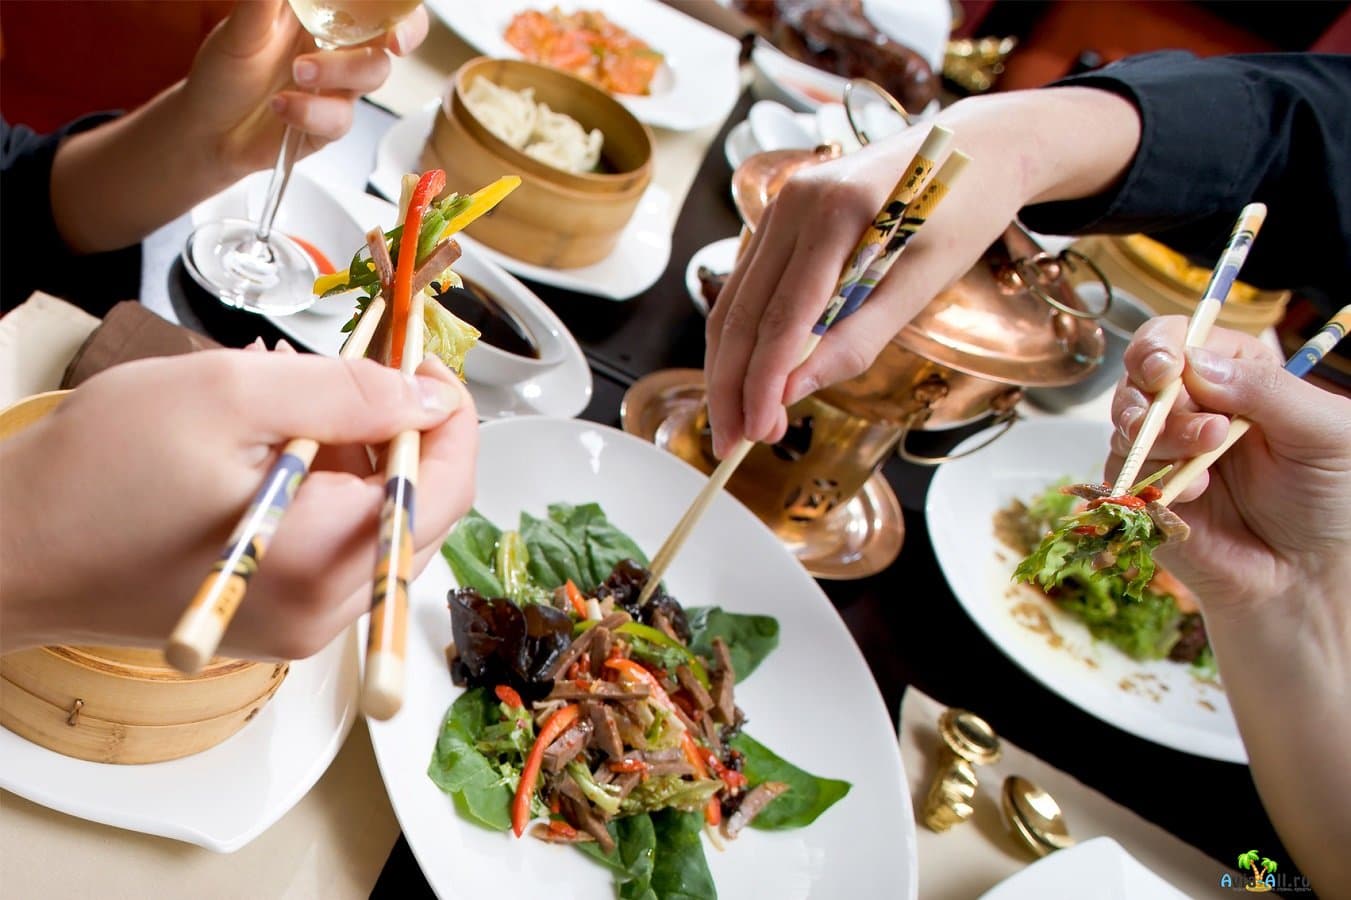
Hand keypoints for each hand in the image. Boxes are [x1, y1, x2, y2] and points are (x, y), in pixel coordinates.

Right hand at [0, 349, 476, 658]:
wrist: (7, 551)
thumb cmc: (93, 477)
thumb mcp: (228, 398)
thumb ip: (345, 393)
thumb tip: (427, 395)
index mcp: (326, 561)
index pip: (446, 487)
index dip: (448, 415)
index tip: (420, 362)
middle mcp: (327, 611)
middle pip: (418, 509)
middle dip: (401, 433)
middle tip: (357, 373)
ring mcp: (301, 623)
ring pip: (378, 526)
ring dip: (361, 459)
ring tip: (300, 408)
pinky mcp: (275, 617)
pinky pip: (336, 548)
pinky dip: (327, 491)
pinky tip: (278, 450)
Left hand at [49, 1, 429, 253]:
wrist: (206, 129)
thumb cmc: (224, 72)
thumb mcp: (241, 27)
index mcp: (322, 13)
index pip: (373, 4)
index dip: (397, 5)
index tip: (390, 12)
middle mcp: (338, 46)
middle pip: (393, 34)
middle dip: (403, 34)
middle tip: (393, 43)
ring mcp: (339, 86)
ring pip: (372, 73)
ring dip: (338, 70)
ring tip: (297, 73)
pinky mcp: (332, 123)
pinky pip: (341, 116)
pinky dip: (311, 111)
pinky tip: (281, 106)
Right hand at [704, 87, 1141, 457]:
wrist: (977, 145)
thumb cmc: (964, 213)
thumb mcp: (923, 285)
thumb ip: (857, 340)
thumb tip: (794, 393)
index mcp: (838, 210)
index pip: (784, 315)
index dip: (764, 380)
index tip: (760, 432)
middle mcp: (794, 201)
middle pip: (743, 312)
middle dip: (733, 384)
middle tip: (734, 444)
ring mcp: (781, 204)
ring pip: (735, 302)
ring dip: (730, 367)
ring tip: (737, 422)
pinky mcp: (780, 215)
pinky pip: (750, 285)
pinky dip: (745, 336)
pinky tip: (748, 376)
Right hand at [1105, 317, 1350, 616]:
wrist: (1305, 574)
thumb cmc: (1328, 498)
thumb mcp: (1323, 431)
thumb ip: (1268, 390)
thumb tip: (1196, 363)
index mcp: (1233, 376)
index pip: (1179, 338)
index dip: (1161, 344)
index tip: (1167, 367)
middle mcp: (1190, 407)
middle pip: (1139, 376)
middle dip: (1157, 396)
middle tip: (1207, 428)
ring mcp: (1163, 450)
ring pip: (1126, 422)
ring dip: (1161, 436)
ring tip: (1208, 456)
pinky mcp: (1143, 493)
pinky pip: (1121, 472)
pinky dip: (1152, 477)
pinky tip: (1195, 492)